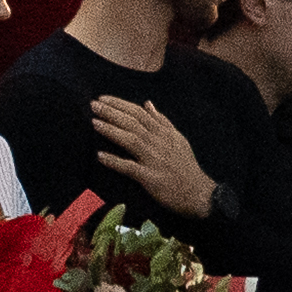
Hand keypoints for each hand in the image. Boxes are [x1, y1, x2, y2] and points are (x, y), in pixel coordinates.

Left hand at [85, 95, 219, 220]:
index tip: (103, 98)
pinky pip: (130, 167)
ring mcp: (154, 160)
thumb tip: (148, 103)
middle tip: (93, 104)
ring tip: (94, 122)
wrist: (198, 193)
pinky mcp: (150, 178)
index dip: (120, 104)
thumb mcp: (177, 139)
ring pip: (131, 140)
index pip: (139, 113)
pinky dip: (115, 161)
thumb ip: (162, 121)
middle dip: (112, 112)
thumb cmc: (186, 166)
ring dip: (111, 130)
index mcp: (164, 133)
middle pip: (133, 123)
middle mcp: (158, 143)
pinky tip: (100, 155)